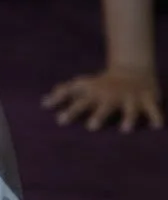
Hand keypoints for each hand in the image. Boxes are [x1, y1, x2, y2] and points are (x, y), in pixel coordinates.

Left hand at [42, 65, 162, 131]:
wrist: (133, 69)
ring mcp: (130, 97)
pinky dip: (155, 116)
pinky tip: (156, 126)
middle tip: (91, 127)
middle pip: (104, 106)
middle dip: (98, 115)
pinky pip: (152, 108)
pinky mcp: (147, 98)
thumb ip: (64, 93)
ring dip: (128, 118)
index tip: (59, 120)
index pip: (80, 101)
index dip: (69, 109)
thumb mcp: (84, 85)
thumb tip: (43, 102)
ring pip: (129, 109)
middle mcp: (112, 95)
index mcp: (95, 93)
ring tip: (125, 130)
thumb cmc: (102, 84)